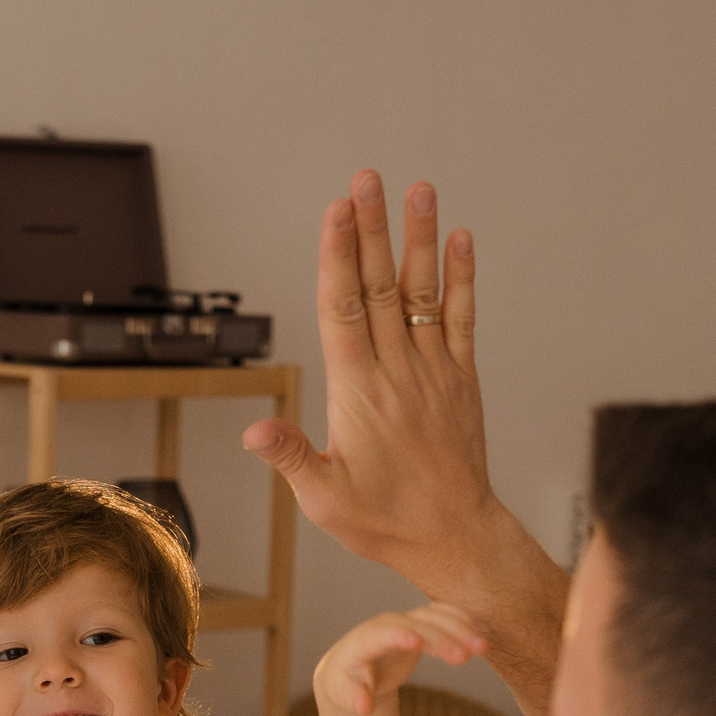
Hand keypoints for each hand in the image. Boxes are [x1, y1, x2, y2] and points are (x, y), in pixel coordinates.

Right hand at [243, 173, 519, 603]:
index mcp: (359, 393)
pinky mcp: (460, 379)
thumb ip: (291, 457)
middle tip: (365, 179)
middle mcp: (397, 372)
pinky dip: (462, 278)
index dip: (338, 257)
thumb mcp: (324, 499)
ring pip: (421, 293)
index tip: (336, 212)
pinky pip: (461, 319)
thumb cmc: (385, 522)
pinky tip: (461, 240)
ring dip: (418, 239)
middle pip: (379, 287)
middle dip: (371, 229)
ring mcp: (433, 371)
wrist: (456, 537)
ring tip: (418, 189)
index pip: (343, 310)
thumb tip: (252, 430)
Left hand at [312, 604, 486, 715]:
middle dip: (440, 638)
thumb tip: (365, 708)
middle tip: (466, 656)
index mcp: (361, 642)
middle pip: (415, 626)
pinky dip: (460, 622)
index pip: (379, 635)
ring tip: (483, 648)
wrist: (352, 667)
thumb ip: (353, 699)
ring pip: (433, 618)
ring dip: (459, 629)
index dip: (397, 635)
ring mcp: (403, 621)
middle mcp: (384, 625)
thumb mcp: (342, 694)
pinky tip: (479, 633)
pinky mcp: (419, 623)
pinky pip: (442, 616)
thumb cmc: (345, 684)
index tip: (417, 641)